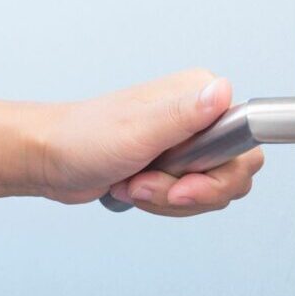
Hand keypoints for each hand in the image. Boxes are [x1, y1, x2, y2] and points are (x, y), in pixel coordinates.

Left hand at [34, 69, 263, 215]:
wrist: (50, 158)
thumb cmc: (83, 139)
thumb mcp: (138, 130)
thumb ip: (185, 114)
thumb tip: (223, 91)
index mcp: (200, 96)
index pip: (244, 145)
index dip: (217, 176)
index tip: (182, 182)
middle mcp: (200, 118)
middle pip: (232, 175)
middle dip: (189, 192)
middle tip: (148, 185)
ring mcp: (188, 144)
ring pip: (209, 192)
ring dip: (168, 199)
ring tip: (132, 183)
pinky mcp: (175, 166)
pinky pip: (189, 199)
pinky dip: (161, 203)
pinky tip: (132, 187)